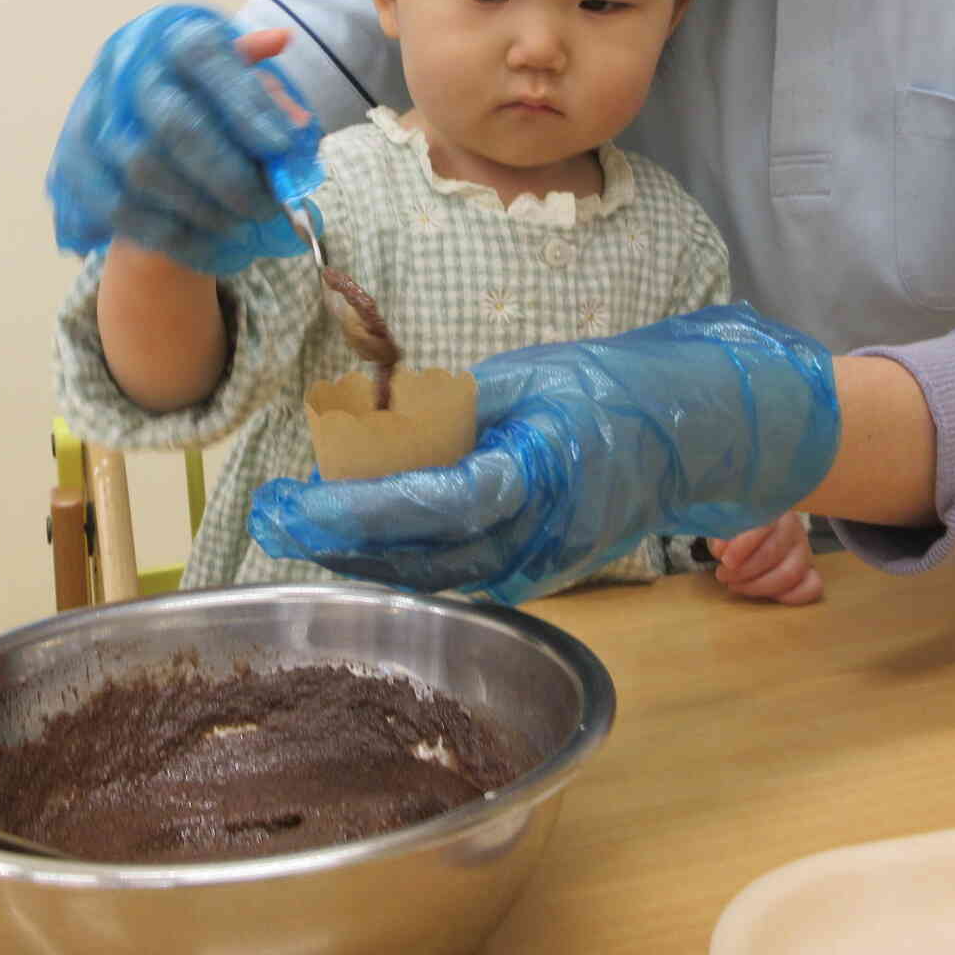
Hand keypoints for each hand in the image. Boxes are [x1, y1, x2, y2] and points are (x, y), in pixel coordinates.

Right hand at [47, 3, 320, 273]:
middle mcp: (125, 67)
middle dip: (227, 174)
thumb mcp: (242, 81)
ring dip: (200, 208)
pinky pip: (117, 206)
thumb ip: (269, 98)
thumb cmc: (207, 96)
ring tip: (239, 225)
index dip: (245, 101)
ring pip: (143, 168)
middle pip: (174, 123)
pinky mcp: (73, 160)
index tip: (282, 148)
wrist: (141, 114)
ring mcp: (92, 113)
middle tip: (265, 206)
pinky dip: (167, 233)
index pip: (204, 56)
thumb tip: (297, 126)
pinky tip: (206, 244)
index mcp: (170, 35)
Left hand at [250, 304, 839, 601]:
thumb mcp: (527, 377)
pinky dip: (395, 558)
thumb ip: (450, 413)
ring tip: (291, 524)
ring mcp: (538, 567)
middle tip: (267, 516)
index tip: (296, 501)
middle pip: (421, 554)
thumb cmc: (605, 391)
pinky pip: (451, 574)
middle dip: (336, 539)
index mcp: (544, 473)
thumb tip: (369, 435)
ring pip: (429, 575)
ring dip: (356, 554)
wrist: (686, 439)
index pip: (437, 502)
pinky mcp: (531, 576)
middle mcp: (540, 537)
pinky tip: (348, 536)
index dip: (361, 508)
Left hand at [708, 516, 822, 604]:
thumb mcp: (724, 523)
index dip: (744, 545)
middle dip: (745, 570)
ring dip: (759, 586)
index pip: (763, 526)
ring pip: (790, 574)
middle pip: (774, 553)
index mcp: (773, 509)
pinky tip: (767, 596)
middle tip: (724, 575)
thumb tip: (722, 549)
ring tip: (736, 585)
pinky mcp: (810, 570)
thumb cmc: (737, 526)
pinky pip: (812, 588)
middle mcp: (793, 528)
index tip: (726, 560)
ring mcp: (804, 550)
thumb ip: (721, 532)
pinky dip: (789, 597)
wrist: (752, 533)